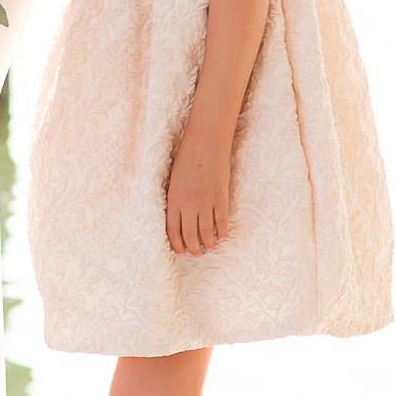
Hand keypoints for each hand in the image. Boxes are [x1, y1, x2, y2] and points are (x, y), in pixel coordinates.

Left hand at [165, 135, 230, 255]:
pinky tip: (222, 236)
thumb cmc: (186, 157)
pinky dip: (222, 231)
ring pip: (206, 231)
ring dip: (207, 243)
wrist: (205, 142)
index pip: (173, 230)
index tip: (179, 251)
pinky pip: (221, 220)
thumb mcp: (174, 179)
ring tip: (208, 247)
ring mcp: (206, 202)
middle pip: (190, 235)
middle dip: (193, 248)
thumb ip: (176, 198)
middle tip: (196, 253)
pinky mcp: (221, 197)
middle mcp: (189, 204)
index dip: (177, 243)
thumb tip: (179, 216)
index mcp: (174, 199)